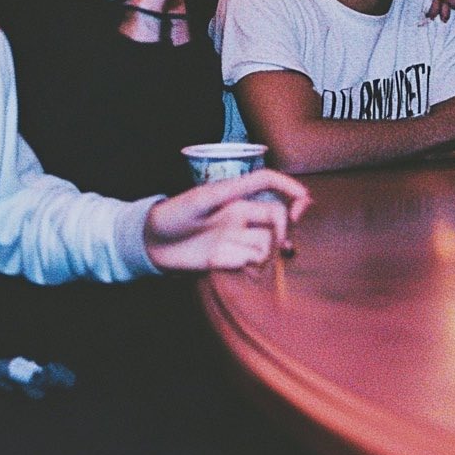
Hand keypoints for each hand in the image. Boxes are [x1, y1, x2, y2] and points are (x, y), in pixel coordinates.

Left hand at [144, 169, 311, 270]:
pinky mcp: (229, 259)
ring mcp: (236, 237)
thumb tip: (269, 186)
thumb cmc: (174, 214)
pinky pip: (252, 262)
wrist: (150, 244)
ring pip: (266, 242)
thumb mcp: (205, 197)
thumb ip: (237, 191)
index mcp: (235, 195)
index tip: (305, 201)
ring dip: (266, 251)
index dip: (290, 188)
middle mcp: (240, 214)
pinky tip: (248, 271)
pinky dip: (254, 267)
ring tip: (255, 261)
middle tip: (283, 243)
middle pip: (275, 216)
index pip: (269, 183)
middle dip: (284, 228)